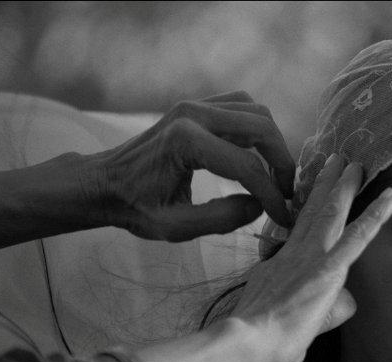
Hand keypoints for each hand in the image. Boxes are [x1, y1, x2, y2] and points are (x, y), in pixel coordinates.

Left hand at [90, 91, 294, 240]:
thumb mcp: (175, 227)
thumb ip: (222, 218)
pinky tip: (257, 157)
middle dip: (282, 162)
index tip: (283, 216)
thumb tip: (261, 205)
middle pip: (261, 126)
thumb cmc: (135, 207)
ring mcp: (195, 104)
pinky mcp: (198, 105)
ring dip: (273, 143)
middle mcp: (192, 114)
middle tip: (287, 193)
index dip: (272, 194)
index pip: (247, 165)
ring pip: (256, 111)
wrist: (104, 183)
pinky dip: (258, 130)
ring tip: (274, 177)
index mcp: (185, 142)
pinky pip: (242, 107)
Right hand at [228, 154, 391, 361]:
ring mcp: (310, 258)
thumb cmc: (259, 346)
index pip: (298, 232)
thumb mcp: (283, 322)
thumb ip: (319, 312)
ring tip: (355, 163)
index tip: (312, 192)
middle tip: (335, 161)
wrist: (243, 346)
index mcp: (280, 267)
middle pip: (311, 212)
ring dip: (345, 186)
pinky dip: (375, 214)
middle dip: (325, 185)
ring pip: (331, 213)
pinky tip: (390, 197)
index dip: (306, 210)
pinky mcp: (327, 268)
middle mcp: (294, 255)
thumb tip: (345, 303)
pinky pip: (357, 236)